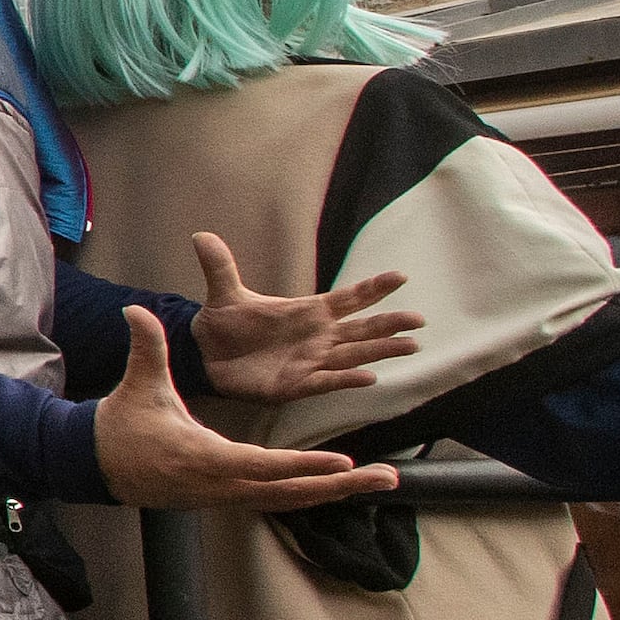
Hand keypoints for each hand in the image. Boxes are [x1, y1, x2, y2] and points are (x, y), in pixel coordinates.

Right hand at [93, 307, 403, 513]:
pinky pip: (278, 500)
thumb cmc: (123, 425)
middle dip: (340, 485)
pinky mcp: (225, 499)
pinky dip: (312, 493)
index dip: (303, 464)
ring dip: (336, 491)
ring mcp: (223, 497)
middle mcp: (220, 484)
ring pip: (290, 500)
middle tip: (385, 478)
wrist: (97, 465)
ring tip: (379, 480)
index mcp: (203, 456)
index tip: (342, 461)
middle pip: (290, 492)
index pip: (262, 465)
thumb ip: (148, 348)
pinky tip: (340, 485)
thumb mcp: (138, 387)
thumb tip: (136, 310)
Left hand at [186, 232, 421, 403]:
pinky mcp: (297, 384)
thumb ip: (220, 266)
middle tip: (418, 319)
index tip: (400, 277)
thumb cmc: (227, 325)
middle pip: (361, 328)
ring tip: (409, 346)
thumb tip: (201, 235)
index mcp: (308, 312)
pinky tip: (370, 377)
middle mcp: (318, 337)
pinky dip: (346, 378)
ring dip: (380, 351)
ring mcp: (311, 361)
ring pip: (353, 355)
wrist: (207, 357)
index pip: (347, 298)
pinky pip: (327, 381)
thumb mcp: (224, 294)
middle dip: (388, 324)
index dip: (372, 289)